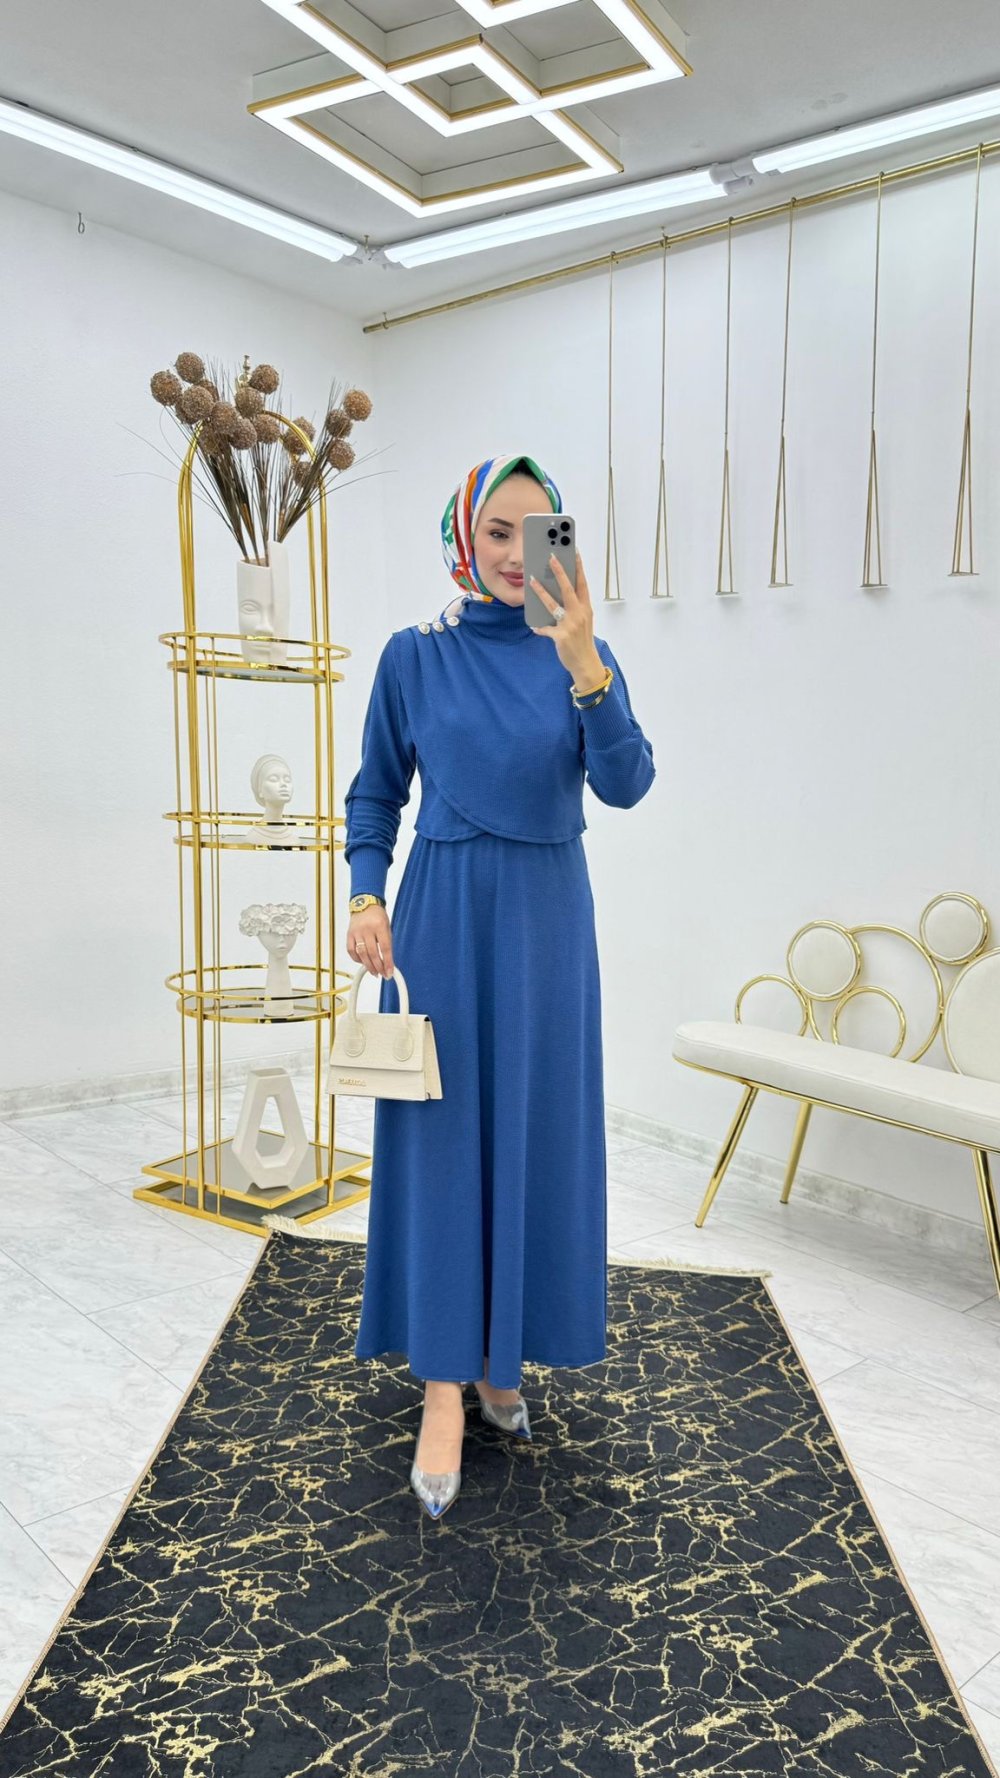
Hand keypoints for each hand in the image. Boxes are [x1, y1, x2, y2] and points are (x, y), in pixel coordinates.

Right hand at [347, 907, 393, 976]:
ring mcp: (356, 932)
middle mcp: (367, 929)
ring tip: (374, 972)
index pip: (385, 948)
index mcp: (380, 926)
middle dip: (378, 967)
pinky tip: (363, 962)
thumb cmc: (378, 915)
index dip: (387, 963)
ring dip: (368, 966)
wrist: (364, 903)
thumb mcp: (387, 927)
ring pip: (362, 954)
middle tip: (382, 974)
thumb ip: (387, 943)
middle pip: (373, 953)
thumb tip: (387, 961)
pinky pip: (351, 951)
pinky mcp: (349, 934)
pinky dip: (357, 959)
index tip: (390, 972)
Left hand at [528, 549, 599, 682]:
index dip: (579, 568)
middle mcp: (580, 614)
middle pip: (568, 588)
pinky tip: (534, 625)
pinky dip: (539, 627)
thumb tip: (559, 596)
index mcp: (586, 609)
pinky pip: (545, 628)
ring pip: (553, 604)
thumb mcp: (583, 622)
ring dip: (541, 591)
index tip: (574, 552)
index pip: (583, 584)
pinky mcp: (561, 636)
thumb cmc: (582, 641)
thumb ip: (574, 608)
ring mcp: (570, 624)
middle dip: (559, 571)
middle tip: (551, 557)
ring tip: (532, 580)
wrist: (585, 663)